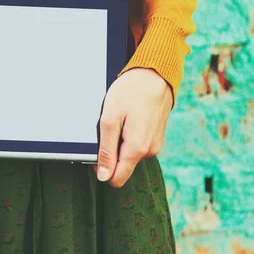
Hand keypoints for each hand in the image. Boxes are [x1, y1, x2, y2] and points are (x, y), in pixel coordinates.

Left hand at [95, 68, 171, 187]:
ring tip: (121, 119)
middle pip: (122, 166)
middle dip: (111, 151)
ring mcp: (154, 145)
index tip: (97, 151)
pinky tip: (129, 118)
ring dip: (120, 141)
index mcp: (136, 149)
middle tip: (110, 127)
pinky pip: (137, 145)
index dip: (101, 169)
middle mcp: (149, 151)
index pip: (116, 179)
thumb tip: (104, 176)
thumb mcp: (110, 119)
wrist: (156, 74)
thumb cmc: (131, 91)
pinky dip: (129, 135)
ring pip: (129, 155)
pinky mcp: (156, 137)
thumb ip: (107, 150)